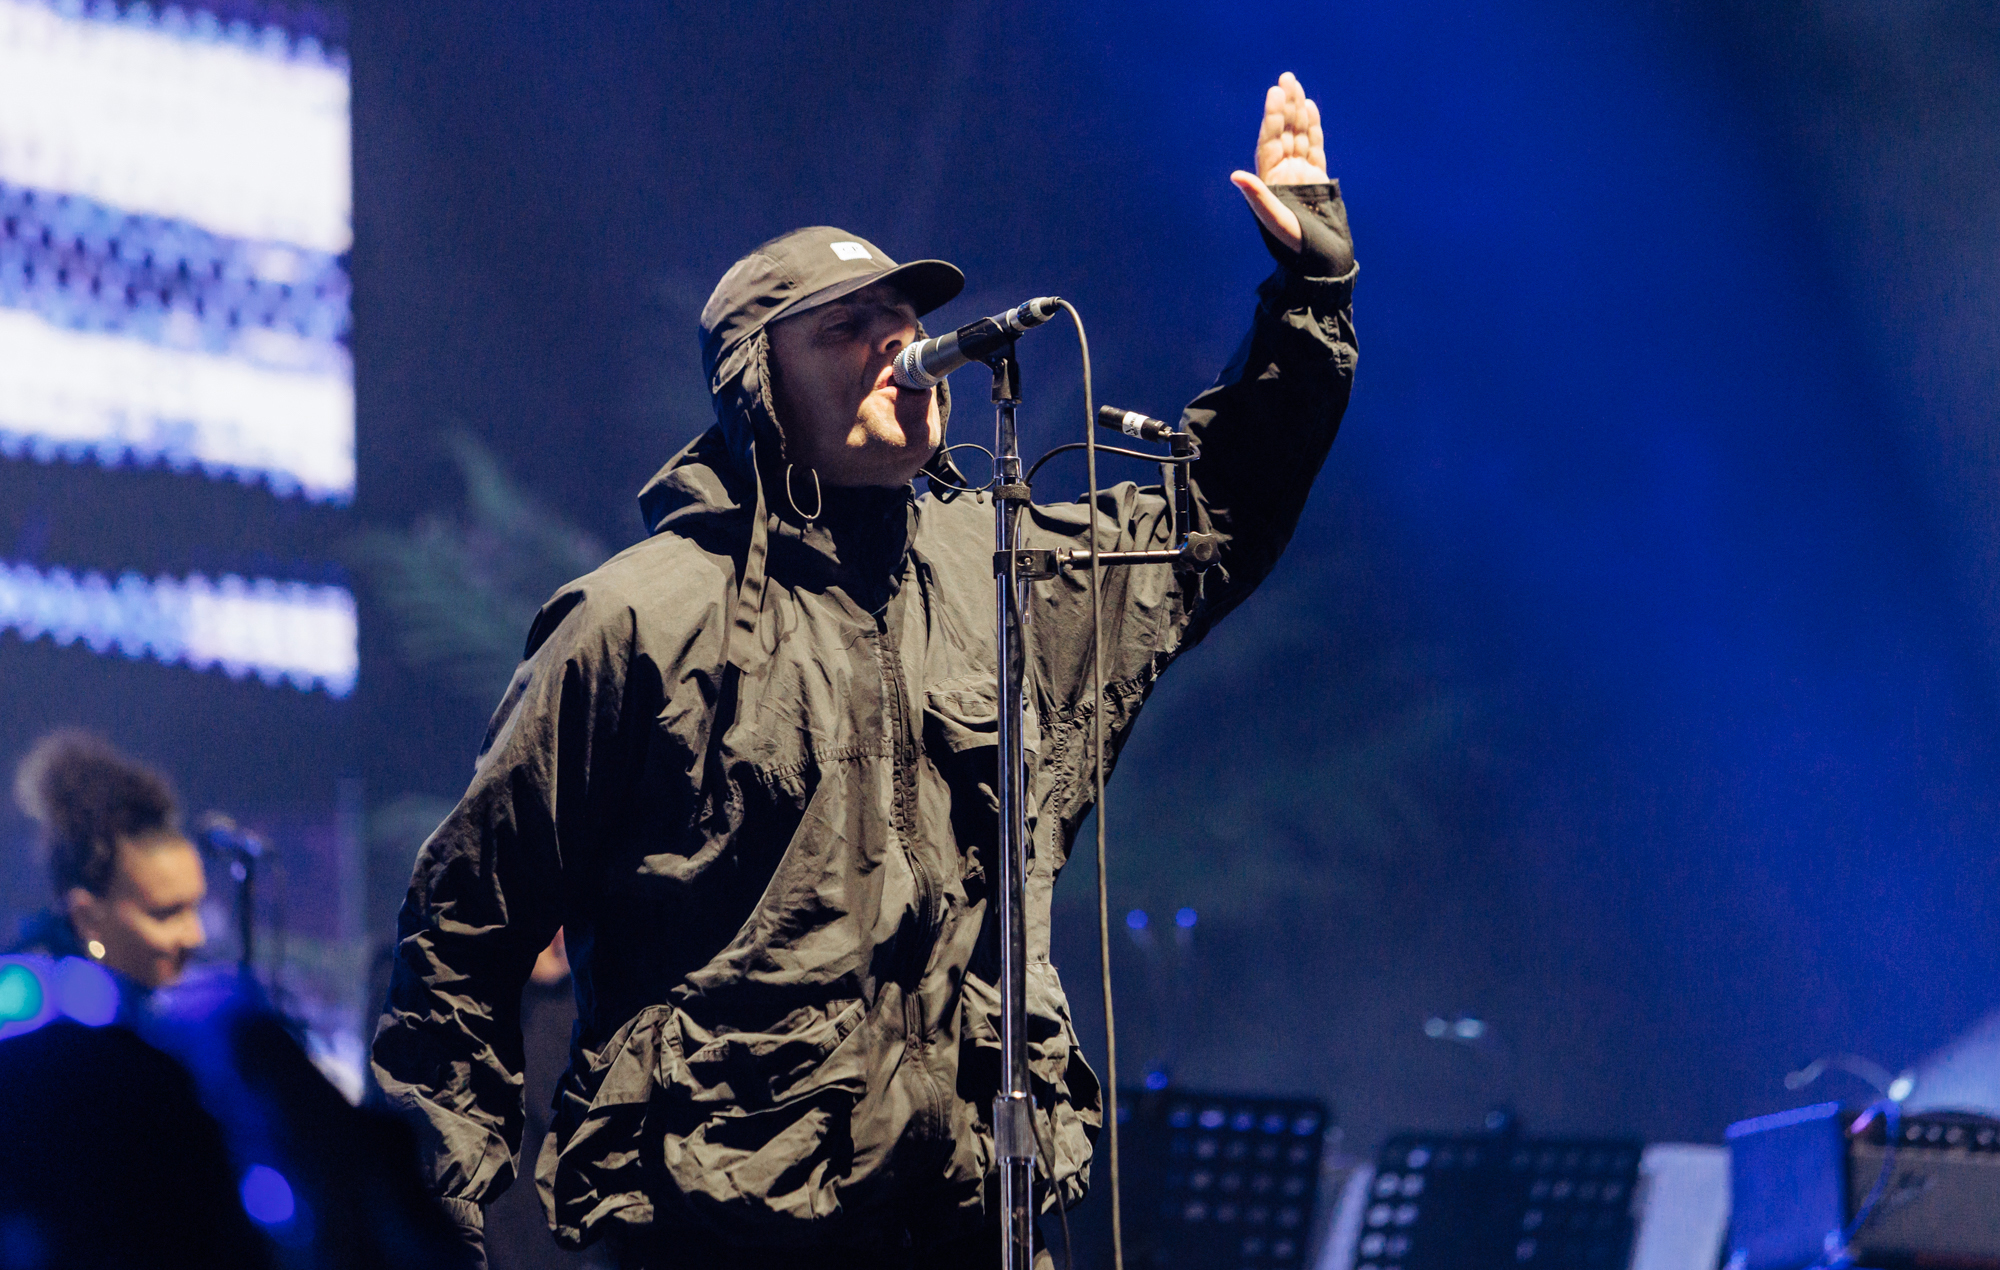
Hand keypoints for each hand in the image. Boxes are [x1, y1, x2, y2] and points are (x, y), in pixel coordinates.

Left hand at [1230, 72, 1327, 253]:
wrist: (1322, 264)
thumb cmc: (1297, 248)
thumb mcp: (1276, 222)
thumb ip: (1259, 198)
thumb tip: (1235, 175)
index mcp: (1270, 182)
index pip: (1270, 143)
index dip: (1272, 118)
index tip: (1274, 94)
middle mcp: (1283, 175)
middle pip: (1284, 133)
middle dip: (1285, 106)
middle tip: (1286, 78)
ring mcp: (1301, 175)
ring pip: (1299, 136)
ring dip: (1298, 112)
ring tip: (1297, 86)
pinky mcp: (1318, 179)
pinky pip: (1314, 148)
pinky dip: (1313, 129)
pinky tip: (1310, 109)